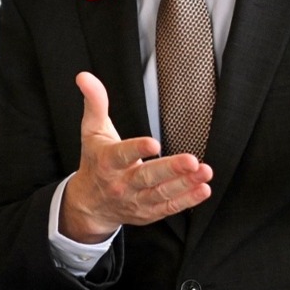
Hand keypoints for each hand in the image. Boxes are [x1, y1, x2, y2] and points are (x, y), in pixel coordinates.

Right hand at [59, 71, 213, 242]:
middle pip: (147, 177)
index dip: (137, 149)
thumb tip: (84, 76)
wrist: (89, 205)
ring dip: (185, 184)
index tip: (154, 143)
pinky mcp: (148, 213)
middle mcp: (122, 184)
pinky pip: (169, 208)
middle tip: (192, 161)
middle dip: (170, 170)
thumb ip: (95, 102)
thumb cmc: (94, 161)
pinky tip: (203, 189)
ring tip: (204, 172)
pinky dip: (187, 201)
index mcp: (107, 162)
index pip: (122, 155)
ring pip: (161, 194)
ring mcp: (135, 201)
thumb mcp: (92, 131)